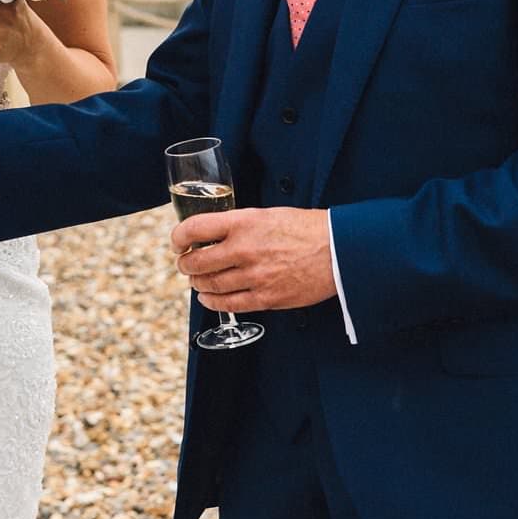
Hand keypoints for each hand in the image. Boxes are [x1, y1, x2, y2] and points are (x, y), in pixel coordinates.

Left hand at [172, 207, 335, 312]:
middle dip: (185, 265)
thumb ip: (239, 224)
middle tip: (185, 264)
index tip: (177, 242)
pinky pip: (231, 304)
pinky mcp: (267, 298)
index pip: (195, 228)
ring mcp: (256, 276)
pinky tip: (209, 298)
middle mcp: (245, 249)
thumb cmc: (306, 228)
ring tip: (197, 280)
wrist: (339, 250)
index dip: (178, 237)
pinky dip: (213, 302)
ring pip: (211, 285)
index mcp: (244, 223)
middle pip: (197, 262)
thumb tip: (214, 234)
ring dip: (198, 284)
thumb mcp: (267, 214)